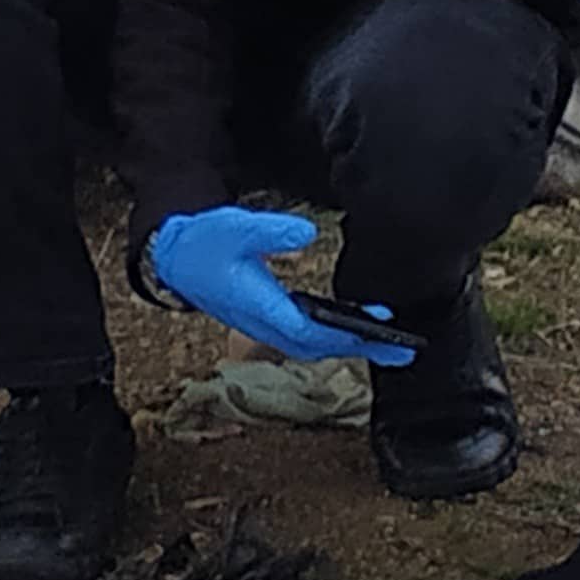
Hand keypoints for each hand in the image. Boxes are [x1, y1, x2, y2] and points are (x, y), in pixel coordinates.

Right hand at [141, 205, 370, 362]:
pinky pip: (304, 336)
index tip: (379, 330)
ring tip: (384, 341)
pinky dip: (330, 337)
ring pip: (312, 345)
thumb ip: (273, 232)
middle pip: (319, 347)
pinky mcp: (266, 319)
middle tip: (402, 353)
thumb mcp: (239, 227)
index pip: (311, 330)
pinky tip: (348, 326)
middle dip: (361, 349)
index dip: (346, 333)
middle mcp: (264, 323)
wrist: (177, 257)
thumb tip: (307, 233)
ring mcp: (264, 325)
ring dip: (348, 345)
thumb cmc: (206, 242)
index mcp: (261, 306)